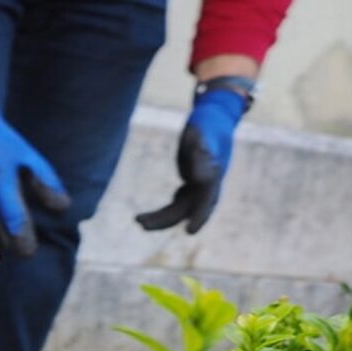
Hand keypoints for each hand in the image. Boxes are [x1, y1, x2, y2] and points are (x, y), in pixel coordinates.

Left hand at [136, 87, 247, 233]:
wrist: (212, 118)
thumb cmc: (206, 125)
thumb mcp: (201, 136)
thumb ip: (200, 155)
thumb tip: (197, 178)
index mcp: (214, 176)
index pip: (207, 201)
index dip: (200, 216)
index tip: (190, 232)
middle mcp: (207, 185)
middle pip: (188, 209)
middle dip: (166, 219)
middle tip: (141, 223)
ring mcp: (199, 186)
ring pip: (179, 210)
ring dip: (160, 218)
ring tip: (137, 221)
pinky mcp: (190, 185)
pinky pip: (176, 204)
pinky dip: (163, 212)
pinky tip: (145, 217)